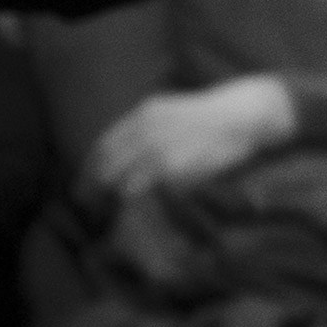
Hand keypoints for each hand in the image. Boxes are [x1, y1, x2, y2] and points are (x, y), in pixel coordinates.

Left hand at [85, 75, 297, 202]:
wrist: (242, 115)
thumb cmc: (210, 117)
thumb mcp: (171, 110)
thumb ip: (146, 128)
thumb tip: (124, 154)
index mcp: (143, 116)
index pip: (102, 146)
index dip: (88, 170)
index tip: (84, 187)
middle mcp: (145, 131)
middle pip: (105, 167)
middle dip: (93, 190)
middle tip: (90, 209)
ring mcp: (158, 151)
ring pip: (120, 183)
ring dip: (112, 202)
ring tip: (111, 216)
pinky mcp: (173, 170)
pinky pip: (143, 192)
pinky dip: (134, 205)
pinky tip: (135, 213)